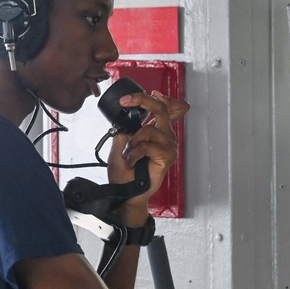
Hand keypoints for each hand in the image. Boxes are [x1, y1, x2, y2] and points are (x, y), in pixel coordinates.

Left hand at [106, 91, 188, 205]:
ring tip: (128, 155)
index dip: (157, 97)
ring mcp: (168, 145)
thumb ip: (127, 127)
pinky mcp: (168, 156)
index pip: (165, 107)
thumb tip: (128, 114)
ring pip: (148, 130)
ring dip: (132, 142)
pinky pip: (148, 145)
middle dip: (144, 100)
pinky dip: (135, 153)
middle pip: (162, 108)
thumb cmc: (124, 172)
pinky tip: (133, 161)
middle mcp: (165, 135)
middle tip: (126, 101)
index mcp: (156, 130)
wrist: (125, 192)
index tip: (136, 96)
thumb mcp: (121, 143)